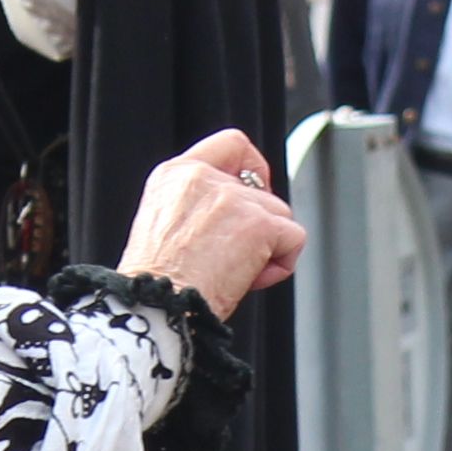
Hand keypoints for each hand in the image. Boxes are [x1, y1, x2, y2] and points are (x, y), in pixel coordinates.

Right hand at [122, 128, 304, 319]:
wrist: (157, 305)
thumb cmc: (158, 284)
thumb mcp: (166, 226)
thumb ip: (200, 207)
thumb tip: (240, 216)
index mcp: (176, 175)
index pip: (232, 145)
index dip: (251, 169)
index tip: (252, 194)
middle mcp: (205, 177)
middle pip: (262, 191)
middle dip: (258, 226)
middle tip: (234, 256)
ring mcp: (234, 198)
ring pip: (280, 215)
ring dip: (268, 247)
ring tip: (236, 273)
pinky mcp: (259, 223)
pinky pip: (294, 239)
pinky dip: (281, 264)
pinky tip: (252, 280)